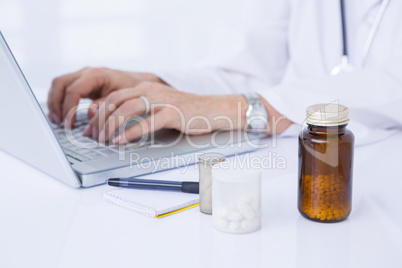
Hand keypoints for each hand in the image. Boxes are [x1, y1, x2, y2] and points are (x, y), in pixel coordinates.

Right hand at [47, 67, 163, 126]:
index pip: (73, 90)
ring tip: (57, 120)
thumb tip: (90, 113)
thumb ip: (106, 105)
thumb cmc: (132, 89)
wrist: (138, 82)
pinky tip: (59, 115)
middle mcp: (86, 72)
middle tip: (59, 122)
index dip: (68, 108)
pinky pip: (64, 88)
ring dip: (54, 102)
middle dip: (56, 103)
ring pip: (59, 84)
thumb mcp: (122, 98)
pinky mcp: (82, 82)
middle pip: (60, 83)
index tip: (69, 124)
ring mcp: (82, 76)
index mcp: (96, 75)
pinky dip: (59, 100)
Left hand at [84, 82, 249, 143]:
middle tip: (92, 135)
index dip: (98, 112)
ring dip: (111, 125)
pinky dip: (130, 132)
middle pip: (115, 100)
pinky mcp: (172, 113)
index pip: (113, 96)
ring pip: (126, 109)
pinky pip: (146, 122)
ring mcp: (162, 100)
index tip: (90, 127)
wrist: (214, 109)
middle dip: (99, 119)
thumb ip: (140, 111)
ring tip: (104, 140)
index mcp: (146, 88)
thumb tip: (118, 123)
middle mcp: (151, 90)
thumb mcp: (160, 106)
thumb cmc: (186, 112)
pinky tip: (121, 141)